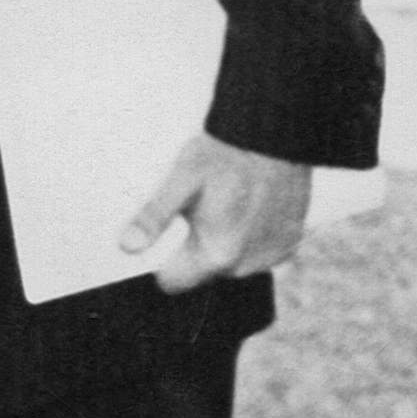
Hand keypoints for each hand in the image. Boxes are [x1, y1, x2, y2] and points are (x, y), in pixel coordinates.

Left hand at [123, 135, 313, 289]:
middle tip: (209, 207)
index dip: (167, 260)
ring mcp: (271, 257)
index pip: (173, 282)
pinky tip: (254, 206)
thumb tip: (127, 246)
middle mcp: (246, 265)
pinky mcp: (289, 244)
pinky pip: (259, 252)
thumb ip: (153, 217)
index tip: (176, 231)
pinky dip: (254, 236)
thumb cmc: (225, 155)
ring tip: (232, 203)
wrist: (276, 135)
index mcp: (215, 255)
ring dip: (228, 241)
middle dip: (200, 246)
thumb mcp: (180, 181)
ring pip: (232, 263)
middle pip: (204, 272)